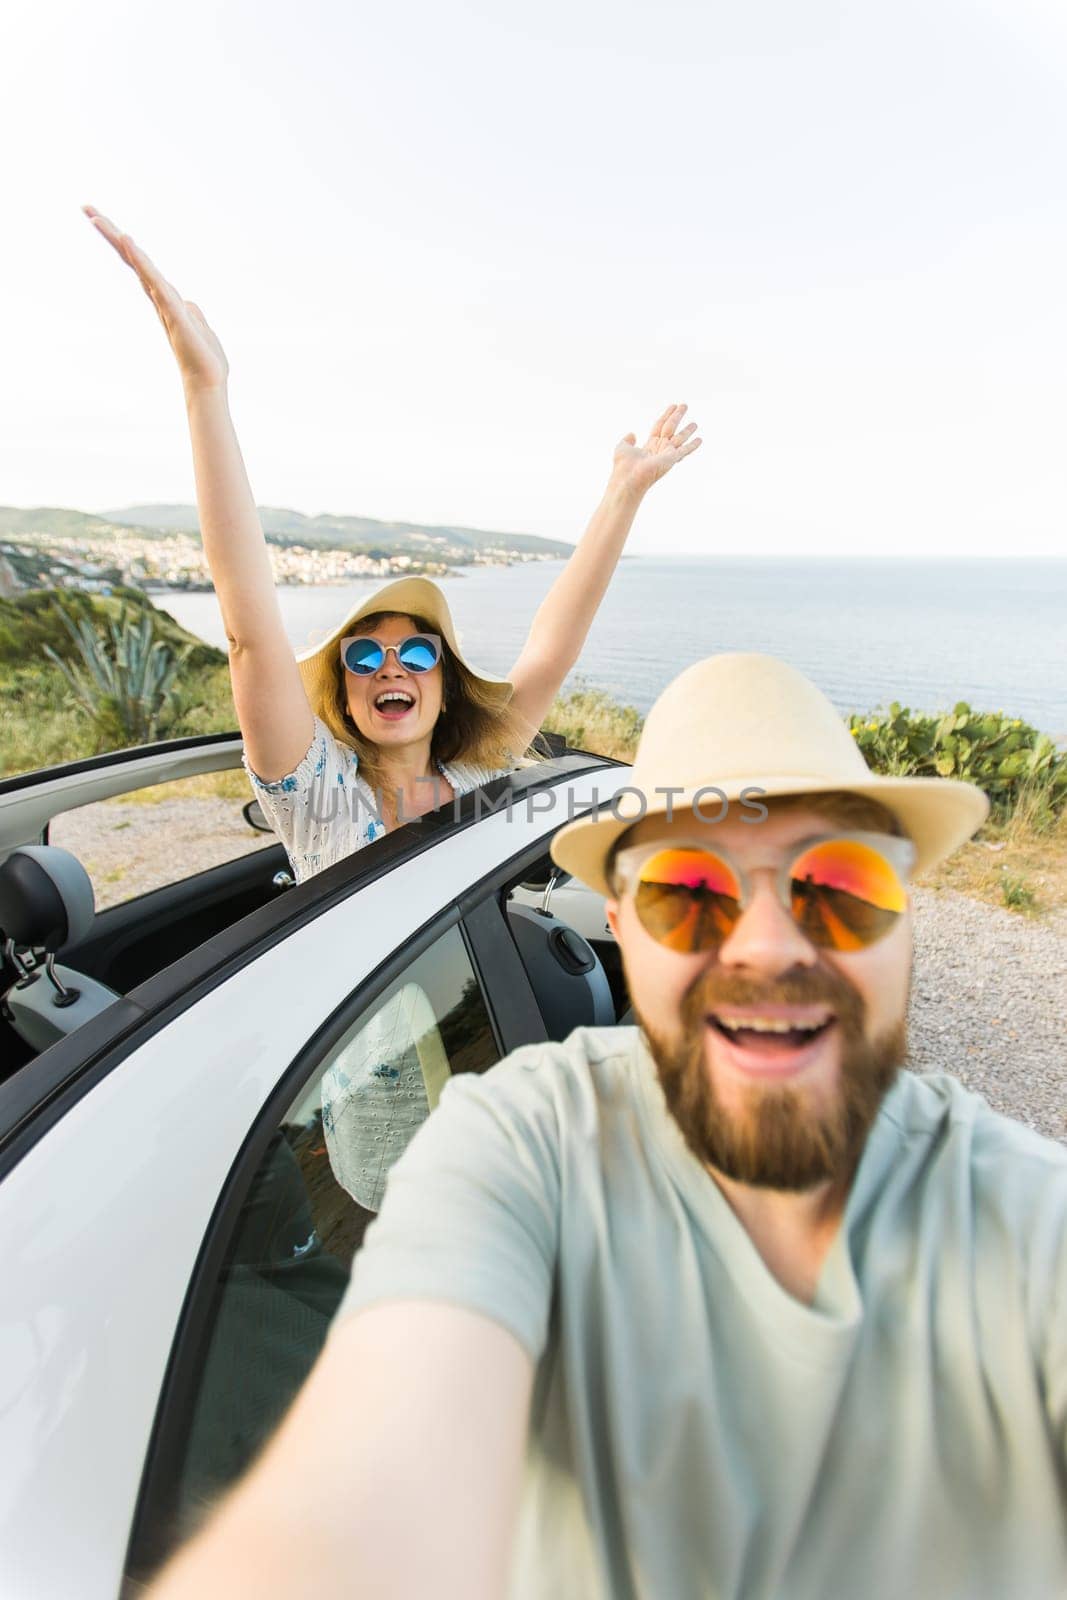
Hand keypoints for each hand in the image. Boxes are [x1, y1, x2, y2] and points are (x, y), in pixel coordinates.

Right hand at [84, 206, 228, 394]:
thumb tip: (187, 303)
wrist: (208, 381)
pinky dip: (142, 261)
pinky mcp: (172, 311)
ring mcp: (163, 303)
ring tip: (97, 218)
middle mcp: (158, 297)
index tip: (101, 221)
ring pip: (139, 265)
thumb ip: (189, 311)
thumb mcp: (197, 326)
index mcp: (163, 297)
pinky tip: (129, 243)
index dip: (123, 243)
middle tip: (85, 208)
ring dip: (118, 239)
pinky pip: (155, 281)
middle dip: (109, 233)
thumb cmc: (203, 358)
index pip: (140, 265)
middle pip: (131, 259)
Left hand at [610, 403, 701, 495]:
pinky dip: (693, 445)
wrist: (628, 478)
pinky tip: (700, 440)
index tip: (673, 406)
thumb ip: (628, 440)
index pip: (660, 426)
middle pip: (670, 427)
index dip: (666, 415)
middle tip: (685, 405)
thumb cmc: (623, 466)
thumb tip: (632, 434)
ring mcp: (667, 454)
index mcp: (650, 445)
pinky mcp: (671, 458)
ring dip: (688, 430)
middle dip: (677, 416)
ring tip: (695, 424)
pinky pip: (685, 450)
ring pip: (679, 437)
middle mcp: (660, 449)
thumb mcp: (623, 447)